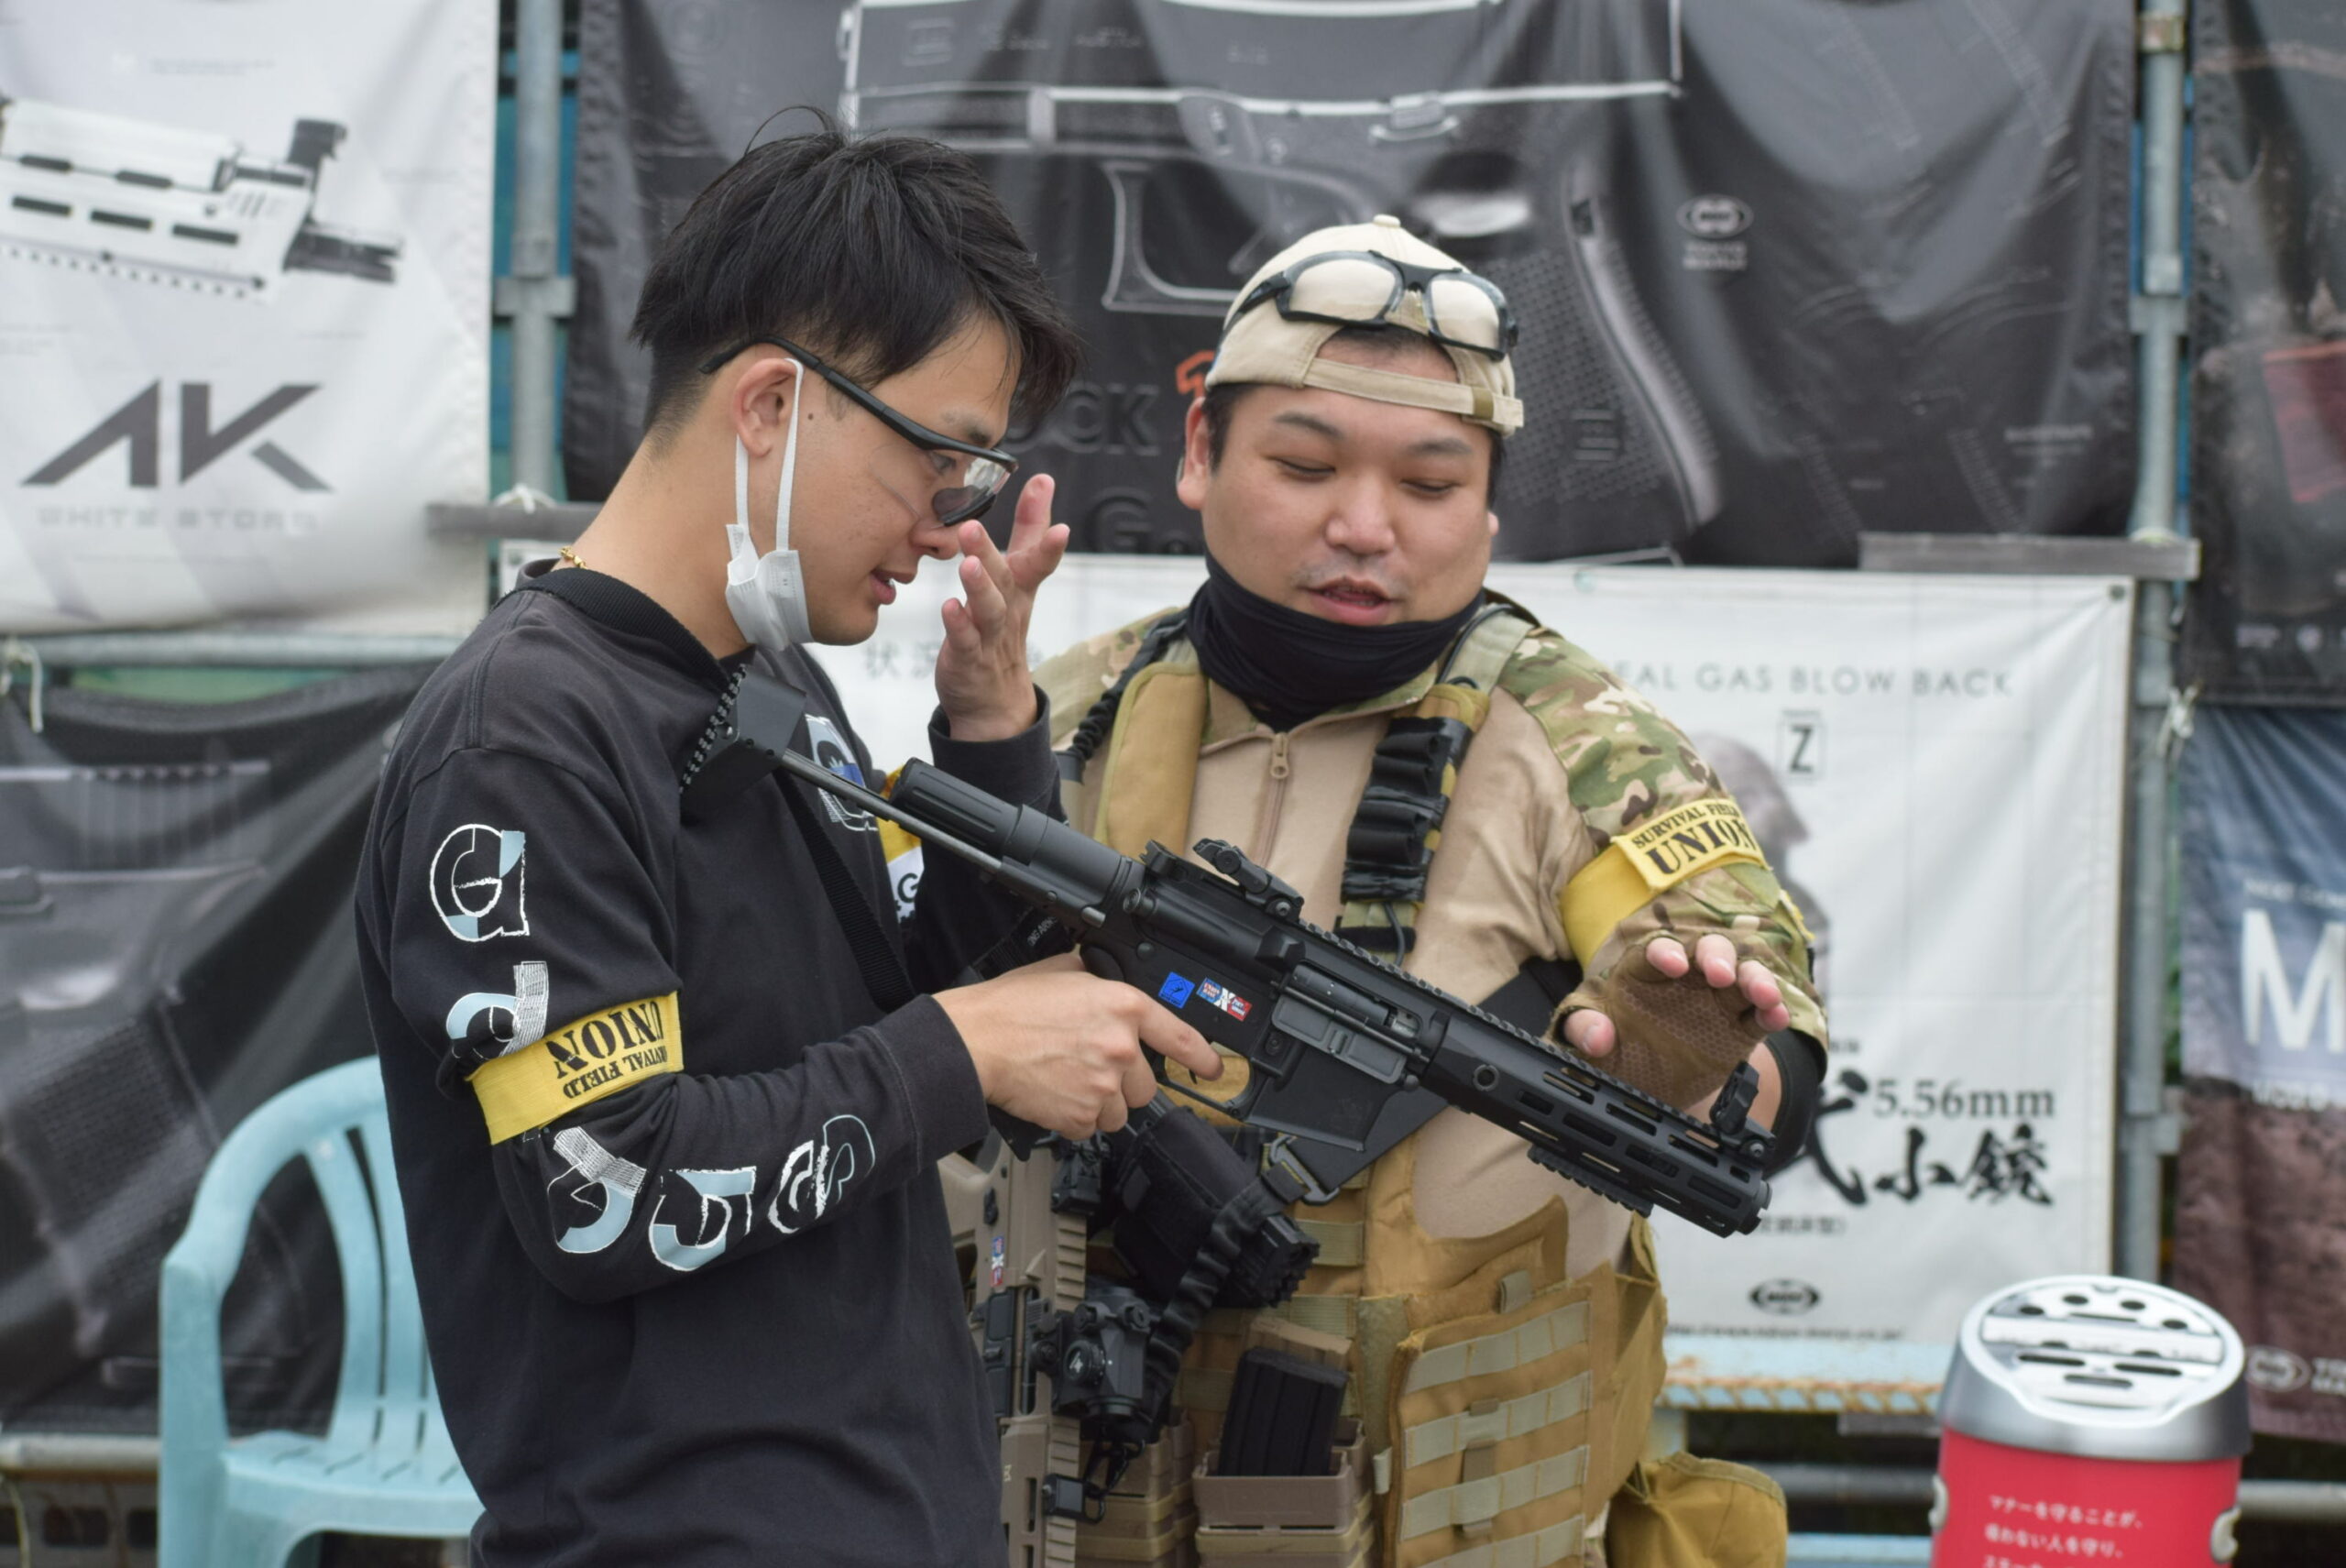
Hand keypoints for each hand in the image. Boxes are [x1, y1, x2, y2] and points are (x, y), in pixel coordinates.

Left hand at [933, 475, 1068, 742]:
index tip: (1055, 512)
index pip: (1038, 559)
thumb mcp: (1020, 577)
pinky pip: (965, 641)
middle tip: (970, 526)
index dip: (1047, 539)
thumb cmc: (1002, 626)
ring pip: (988, 610)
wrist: (995, 699)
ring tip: (967, 565)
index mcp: (1021, 587)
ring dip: (978, 588)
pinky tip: (949, 607)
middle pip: (1005, 578)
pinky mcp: (969, 658)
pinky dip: (959, 624)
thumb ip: (1031, 529)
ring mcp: (990, 636)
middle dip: (990, 552)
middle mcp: (1009, 609)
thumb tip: (1044, 479)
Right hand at [937, 952, 1221, 1138]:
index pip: (1179, 1036)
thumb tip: (1106, 982)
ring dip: (1099, 1102)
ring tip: (1065, 1080)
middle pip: (1145, 1085)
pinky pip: (1090, 1128)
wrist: (974, 1042)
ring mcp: (1103, 1085)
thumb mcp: (1062, 971)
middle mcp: (1121, 1048)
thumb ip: (1097, 980)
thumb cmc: (1008, 1008)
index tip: (1212, 1067)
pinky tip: (1053, 1096)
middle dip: (1122, 1081)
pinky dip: (1074, 1119)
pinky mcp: (1081, 1115)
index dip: (1201, 1056)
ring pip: (1119, 1111)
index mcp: (1123, 1007)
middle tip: (1088, 1066)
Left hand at [1561, 933, 1789, 1057]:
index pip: (1657, 949)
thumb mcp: (1585, 1039)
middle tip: (1720, 974)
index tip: (1671, 963)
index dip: (1665, 952)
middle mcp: (1687, 977)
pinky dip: (1772, 1012)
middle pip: (1709, 951)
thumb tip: (1596, 1036)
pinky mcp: (1740, 1027)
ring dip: (1756, 979)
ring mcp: (1716, 1000)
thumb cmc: (1612, 1049)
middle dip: (1717, 955)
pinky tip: (1777, 1017)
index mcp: (1646, 970)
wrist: (1642, 1084)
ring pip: (1744, 976)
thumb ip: (1582, 1028)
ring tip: (1764, 996)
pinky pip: (1760, 1014)